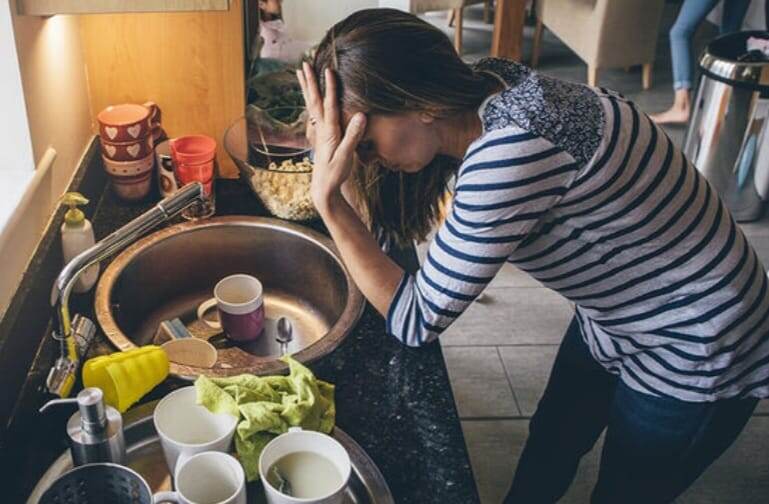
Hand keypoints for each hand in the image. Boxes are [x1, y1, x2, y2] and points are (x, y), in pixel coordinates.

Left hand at [296, 62, 366, 211]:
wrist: (323, 187)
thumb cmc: (336, 173)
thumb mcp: (347, 156)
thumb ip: (353, 136)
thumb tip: (361, 115)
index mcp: (329, 132)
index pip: (329, 105)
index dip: (329, 88)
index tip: (329, 70)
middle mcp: (321, 128)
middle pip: (313, 100)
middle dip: (310, 82)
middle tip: (304, 64)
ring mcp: (319, 131)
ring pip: (311, 104)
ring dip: (306, 87)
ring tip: (301, 72)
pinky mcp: (320, 135)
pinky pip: (313, 112)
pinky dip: (310, 99)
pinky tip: (309, 94)